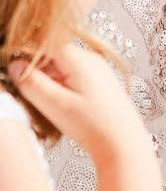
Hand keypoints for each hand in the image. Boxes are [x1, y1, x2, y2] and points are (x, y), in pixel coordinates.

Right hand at [8, 44, 148, 161]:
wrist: (125, 146)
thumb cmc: (94, 127)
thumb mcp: (54, 104)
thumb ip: (31, 82)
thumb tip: (15, 65)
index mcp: (81, 60)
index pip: (45, 44)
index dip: (27, 57)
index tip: (20, 74)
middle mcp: (92, 61)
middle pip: (54, 57)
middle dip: (39, 73)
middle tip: (35, 95)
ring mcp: (99, 73)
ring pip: (63, 70)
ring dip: (51, 84)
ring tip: (53, 106)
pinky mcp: (102, 86)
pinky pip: (75, 80)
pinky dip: (64, 91)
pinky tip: (66, 109)